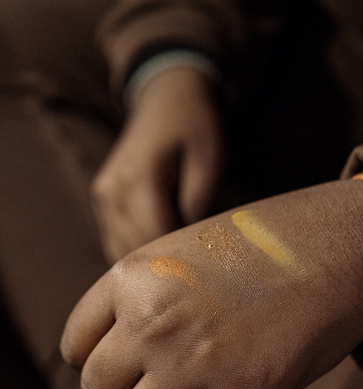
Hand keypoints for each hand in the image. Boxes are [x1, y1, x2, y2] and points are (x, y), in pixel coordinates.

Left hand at [61, 179, 362, 388]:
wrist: (341, 246)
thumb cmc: (263, 250)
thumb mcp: (181, 254)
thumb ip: (137, 300)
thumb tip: (114, 356)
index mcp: (131, 278)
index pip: (75, 348)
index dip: (104, 362)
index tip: (133, 364)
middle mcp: (152, 320)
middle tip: (169, 383)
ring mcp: (196, 360)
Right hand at [92, 67, 224, 262]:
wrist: (166, 100)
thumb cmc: (195, 127)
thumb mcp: (212, 156)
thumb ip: (199, 199)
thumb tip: (186, 238)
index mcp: (139, 176)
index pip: (156, 236)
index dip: (181, 256)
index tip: (205, 263)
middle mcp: (112, 191)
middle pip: (137, 249)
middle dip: (167, 262)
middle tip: (196, 265)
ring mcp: (102, 200)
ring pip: (123, 253)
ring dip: (151, 261)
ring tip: (180, 254)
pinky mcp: (101, 206)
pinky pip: (117, 245)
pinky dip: (139, 253)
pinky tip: (162, 247)